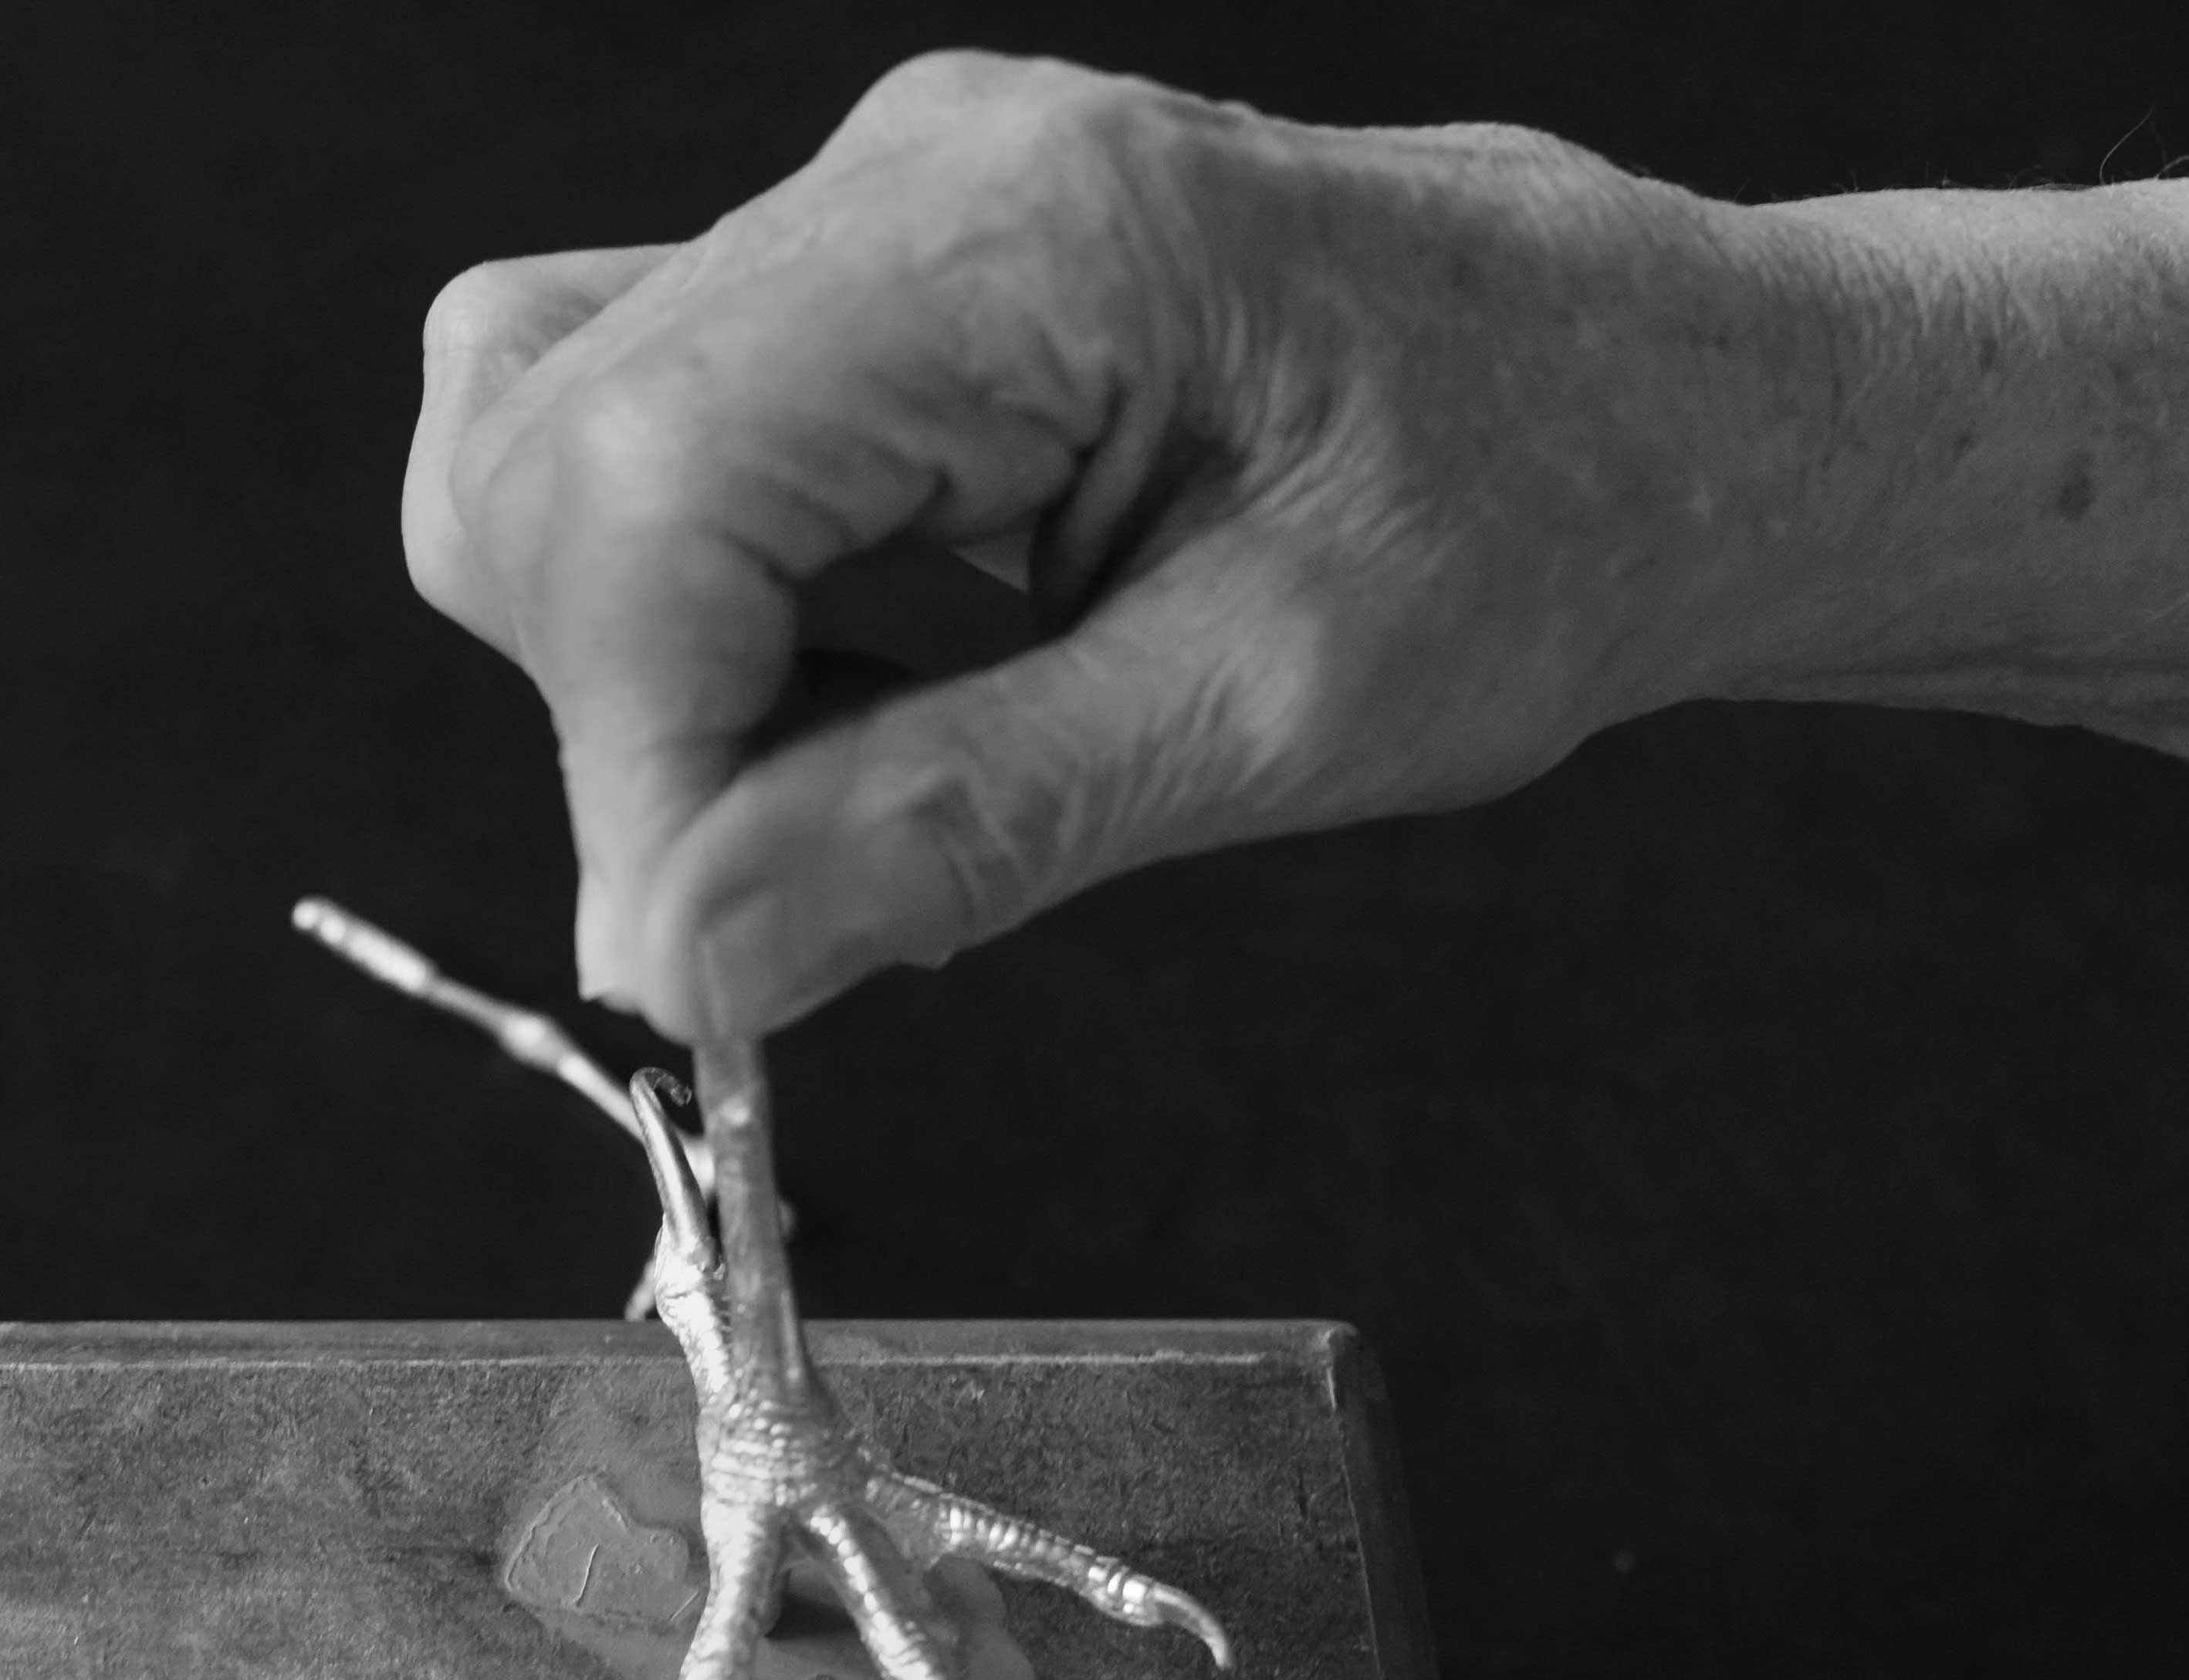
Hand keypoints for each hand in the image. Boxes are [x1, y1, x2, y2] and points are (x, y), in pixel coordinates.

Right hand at [405, 55, 2188, 1039]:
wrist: (1680, 402)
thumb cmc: (1553, 507)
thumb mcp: (1279, 716)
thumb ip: (955, 832)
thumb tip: (685, 958)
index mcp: (1024, 234)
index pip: (641, 488)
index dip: (630, 755)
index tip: (702, 958)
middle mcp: (904, 181)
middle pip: (543, 459)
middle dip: (627, 721)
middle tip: (797, 888)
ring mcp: (858, 220)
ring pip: (540, 450)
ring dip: (644, 670)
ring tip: (858, 757)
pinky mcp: (846, 291)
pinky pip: (627, 450)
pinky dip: (681, 618)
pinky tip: (842, 679)